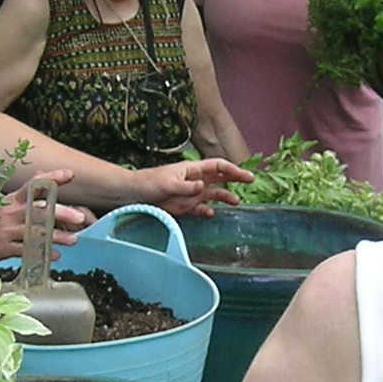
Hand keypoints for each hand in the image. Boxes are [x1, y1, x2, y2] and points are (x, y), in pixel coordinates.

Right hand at [0, 172, 92, 260]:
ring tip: (74, 240)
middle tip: (80, 217)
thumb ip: (19, 197)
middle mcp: (8, 213)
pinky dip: (42, 253)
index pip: (32, 185)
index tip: (70, 175)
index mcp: (8, 200)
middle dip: (61, 213)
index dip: (52, 178)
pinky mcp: (3, 248)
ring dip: (57, 236)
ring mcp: (5, 231)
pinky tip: (55, 255)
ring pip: (36, 232)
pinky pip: (26, 250)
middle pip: (39, 210)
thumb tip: (41, 180)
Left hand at [130, 156, 251, 215]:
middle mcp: (194, 180)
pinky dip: (207, 211)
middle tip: (251, 182)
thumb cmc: (148, 183)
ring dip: (224, 196)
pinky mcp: (183, 206)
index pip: (217, 166)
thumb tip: (203, 186)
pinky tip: (213, 214)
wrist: (132, 194)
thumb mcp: (167, 184)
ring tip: (236, 202)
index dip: (232, 170)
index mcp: (192, 170)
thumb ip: (186, 187)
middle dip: (234, 179)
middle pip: (219, 178)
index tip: (245, 176)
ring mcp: (189, 193)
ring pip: (212, 194)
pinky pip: (200, 208)